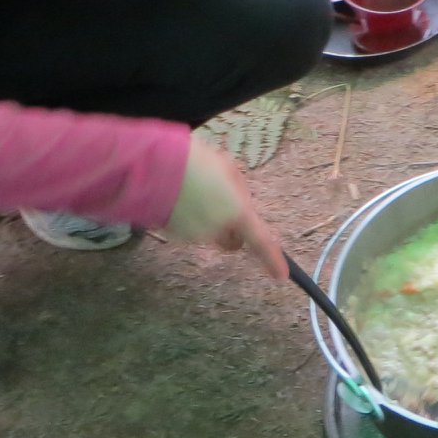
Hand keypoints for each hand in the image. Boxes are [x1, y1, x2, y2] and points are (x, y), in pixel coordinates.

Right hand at [166, 138, 289, 279]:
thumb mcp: (228, 169)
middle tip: (224, 203)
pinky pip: (191, 229)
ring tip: (196, 190)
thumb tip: (240, 204)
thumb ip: (239, 191)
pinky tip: (182, 198)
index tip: (281, 275)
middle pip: (233, 240)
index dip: (272, 259)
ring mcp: (195, 235)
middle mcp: (218, 230)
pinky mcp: (176, 235)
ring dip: (209, 218)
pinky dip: (190, 218)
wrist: (156, 167)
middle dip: (233, 229)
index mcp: (237, 213)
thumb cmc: (197, 162)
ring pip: (210, 233)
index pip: (261, 241)